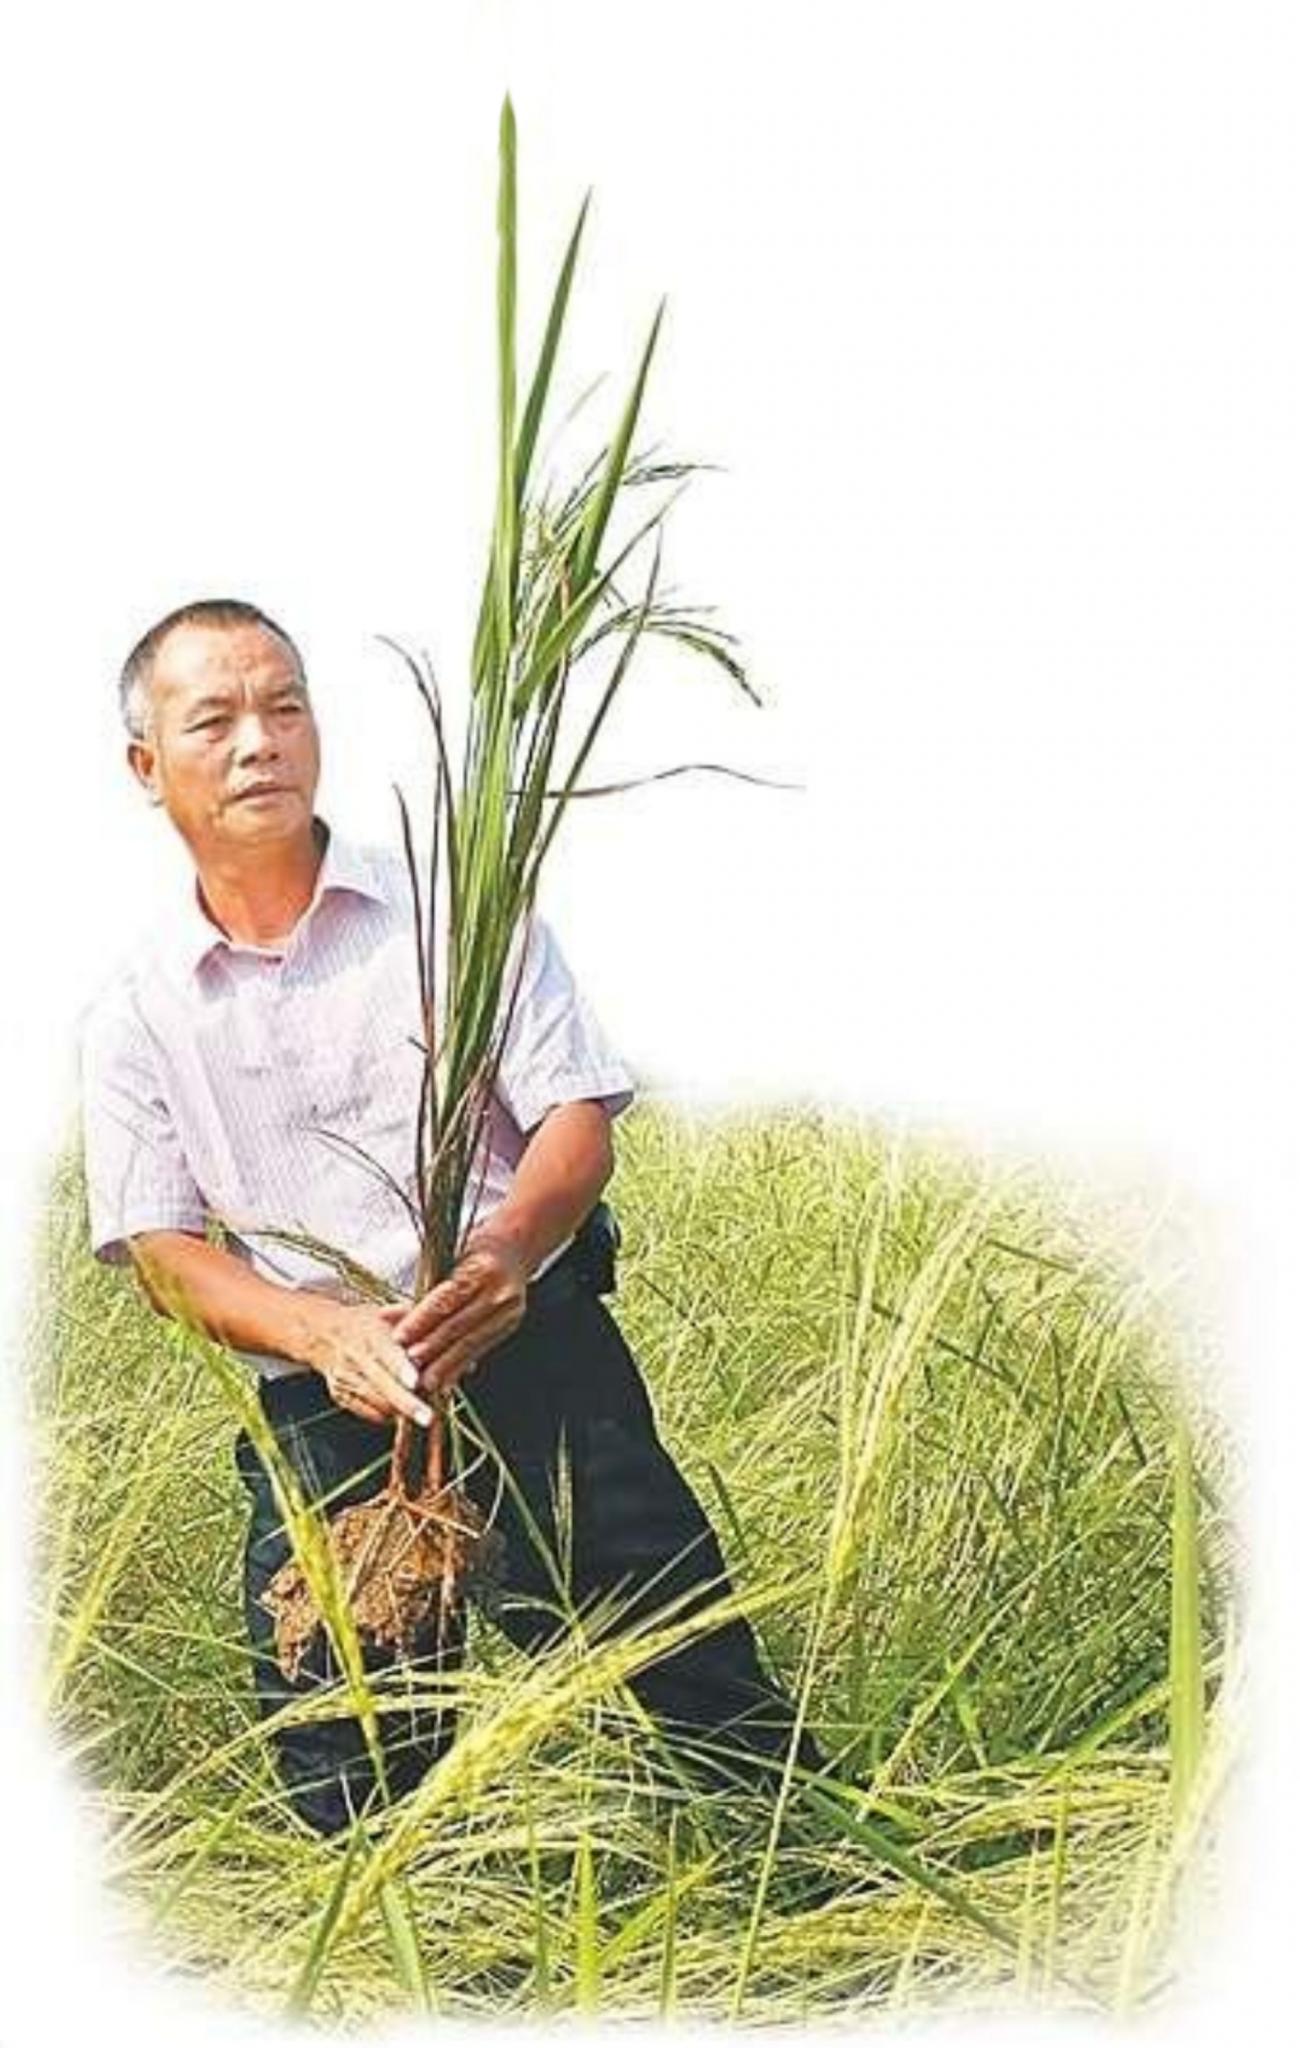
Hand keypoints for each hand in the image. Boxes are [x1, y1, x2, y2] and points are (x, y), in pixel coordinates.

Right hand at [301, 1300, 436, 1427]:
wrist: (323, 1334)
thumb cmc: (363, 1324)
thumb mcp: (386, 1311)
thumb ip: (410, 1318)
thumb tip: (432, 1319)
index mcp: (369, 1334)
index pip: (386, 1352)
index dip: (400, 1368)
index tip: (415, 1382)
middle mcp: (355, 1358)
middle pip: (383, 1385)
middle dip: (407, 1404)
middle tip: (429, 1418)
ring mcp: (346, 1380)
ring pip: (378, 1404)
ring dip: (403, 1410)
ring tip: (424, 1410)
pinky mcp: (342, 1396)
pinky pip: (371, 1414)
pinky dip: (390, 1415)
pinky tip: (402, 1408)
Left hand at [380, 1235, 529, 1395]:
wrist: (512, 1252)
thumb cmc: (472, 1254)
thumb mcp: (447, 1262)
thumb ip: (420, 1293)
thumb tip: (385, 1316)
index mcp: (481, 1269)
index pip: (445, 1299)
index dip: (421, 1320)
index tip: (400, 1337)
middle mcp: (499, 1291)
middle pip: (459, 1324)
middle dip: (432, 1346)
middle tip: (409, 1363)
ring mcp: (509, 1311)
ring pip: (471, 1342)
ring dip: (446, 1364)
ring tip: (426, 1381)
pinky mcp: (510, 1326)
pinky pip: (481, 1349)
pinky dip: (461, 1366)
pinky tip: (447, 1381)